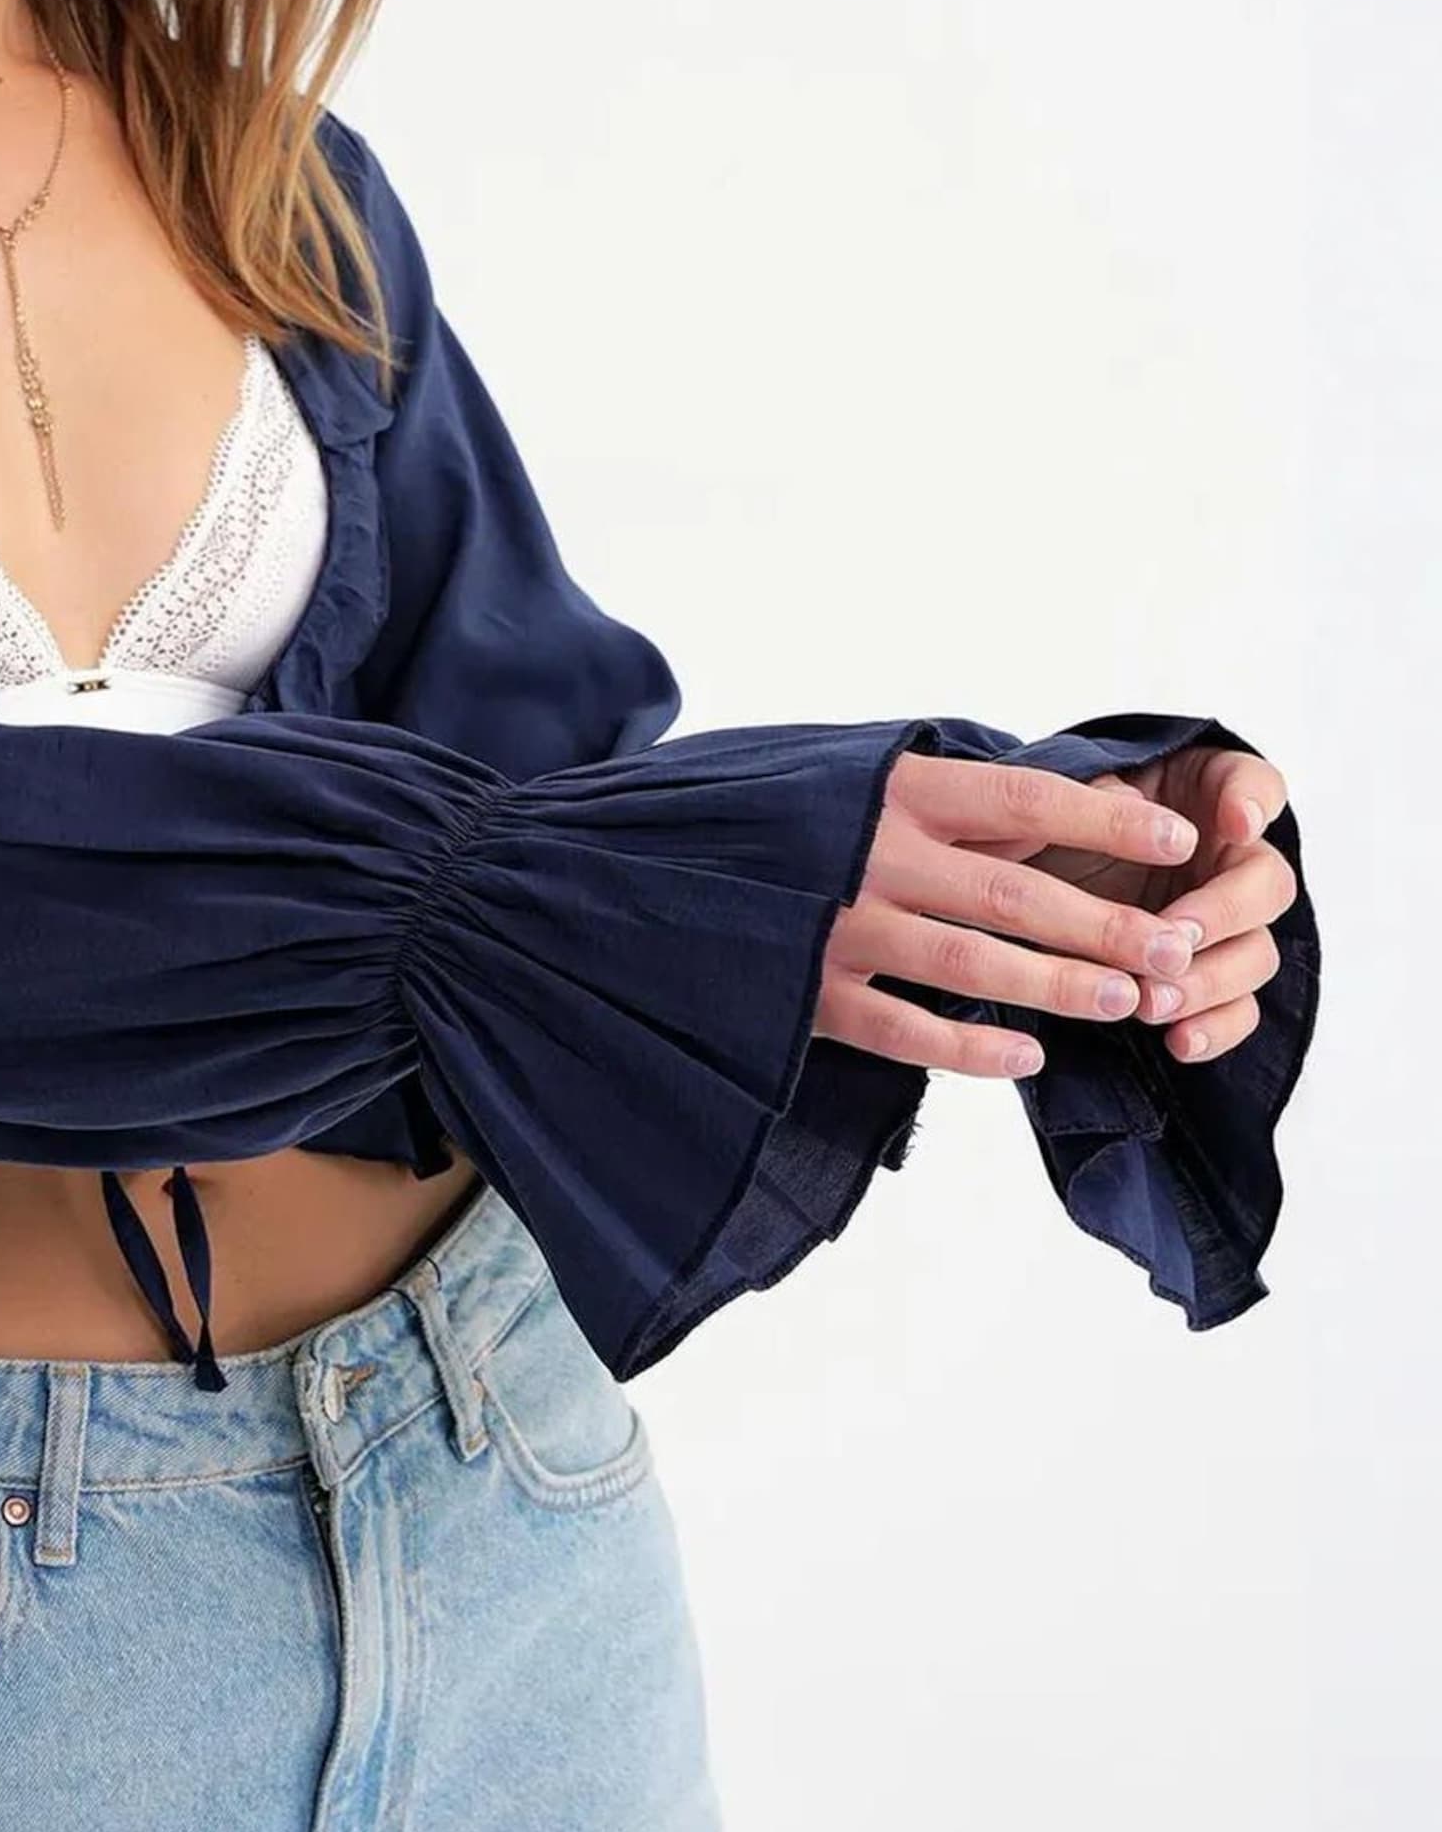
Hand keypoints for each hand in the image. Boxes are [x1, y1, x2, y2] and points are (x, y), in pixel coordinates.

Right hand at [816, 752, 1217, 1081]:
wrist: (650, 868)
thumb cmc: (780, 817)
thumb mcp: (856, 776)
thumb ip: (946, 800)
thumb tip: (1062, 807)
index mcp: (892, 789)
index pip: (1024, 798)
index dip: (1106, 817)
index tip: (1181, 834)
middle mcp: (870, 854)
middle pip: (1013, 893)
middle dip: (1104, 925)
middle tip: (1174, 952)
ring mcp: (837, 928)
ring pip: (969, 964)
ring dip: (1056, 986)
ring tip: (1123, 1001)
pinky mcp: (807, 994)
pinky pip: (905, 1030)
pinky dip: (970, 1048)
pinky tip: (1028, 1056)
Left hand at [1013, 741, 1295, 1068]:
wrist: (1031, 883)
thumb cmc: (1057, 827)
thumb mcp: (1065, 800)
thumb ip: (1098, 795)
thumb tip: (1131, 810)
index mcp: (1206, 797)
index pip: (1255, 784)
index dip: (1253, 802)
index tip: (1236, 822)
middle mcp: (1231, 860)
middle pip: (1266, 886)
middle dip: (1221, 915)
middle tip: (1173, 938)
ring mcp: (1225, 925)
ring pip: (1254, 956)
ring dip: (1208, 982)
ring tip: (1153, 1000)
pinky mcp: (1208, 978)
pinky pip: (1236, 1010)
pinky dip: (1214, 1028)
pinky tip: (1180, 1041)